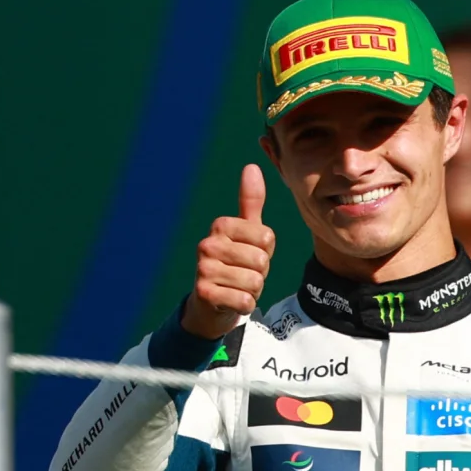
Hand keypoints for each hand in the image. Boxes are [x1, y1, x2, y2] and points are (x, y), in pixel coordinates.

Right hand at [181, 164, 274, 339]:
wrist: (210, 304)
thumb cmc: (235, 264)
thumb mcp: (246, 233)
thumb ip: (251, 202)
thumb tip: (251, 166)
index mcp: (221, 225)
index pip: (267, 237)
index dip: (266, 252)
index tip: (249, 256)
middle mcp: (207, 244)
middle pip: (261, 260)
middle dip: (260, 273)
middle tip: (243, 274)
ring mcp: (203, 268)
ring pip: (255, 281)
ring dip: (253, 290)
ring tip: (237, 287)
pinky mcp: (204, 293)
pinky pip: (244, 300)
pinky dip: (245, 305)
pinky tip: (232, 301)